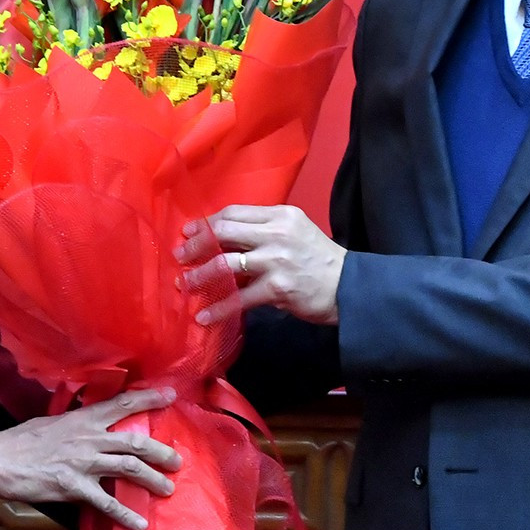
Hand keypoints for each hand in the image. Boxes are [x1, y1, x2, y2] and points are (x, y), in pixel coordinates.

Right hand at [0, 387, 181, 529]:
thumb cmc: (23, 439)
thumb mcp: (54, 421)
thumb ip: (77, 422)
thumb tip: (93, 422)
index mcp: (84, 419)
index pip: (123, 404)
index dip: (149, 399)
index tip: (170, 397)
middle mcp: (90, 438)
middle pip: (136, 442)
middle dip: (161, 452)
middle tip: (177, 462)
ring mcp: (84, 463)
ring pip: (129, 469)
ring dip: (152, 479)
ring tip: (167, 489)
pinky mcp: (75, 487)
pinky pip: (107, 503)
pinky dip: (125, 514)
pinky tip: (139, 524)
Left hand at [178, 204, 345, 325]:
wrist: (349, 287)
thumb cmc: (319, 260)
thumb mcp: (295, 233)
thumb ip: (264, 233)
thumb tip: (224, 243)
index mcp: (279, 215)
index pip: (234, 213)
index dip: (206, 223)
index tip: (189, 232)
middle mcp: (276, 233)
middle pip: (225, 232)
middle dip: (197, 245)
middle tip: (180, 257)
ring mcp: (276, 261)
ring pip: (226, 264)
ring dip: (200, 276)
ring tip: (185, 285)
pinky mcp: (277, 288)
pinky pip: (239, 298)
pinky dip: (218, 308)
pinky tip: (204, 316)